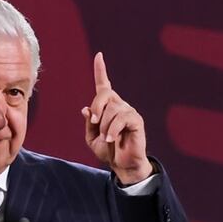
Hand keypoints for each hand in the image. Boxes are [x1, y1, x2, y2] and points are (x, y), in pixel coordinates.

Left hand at [82, 51, 152, 183]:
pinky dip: (113, 129)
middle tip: (95, 122)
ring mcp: (129, 111)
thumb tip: (86, 109)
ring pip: (112, 109)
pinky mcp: (136, 120)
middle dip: (96, 107)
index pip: (103, 85)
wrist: (122, 165)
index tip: (99, 56)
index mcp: (107, 107)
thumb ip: (89, 123)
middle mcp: (119, 105)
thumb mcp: (91, 138)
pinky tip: (111, 138)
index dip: (100, 70)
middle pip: (104, 94)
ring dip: (105, 125)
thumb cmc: (108, 151)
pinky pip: (122, 118)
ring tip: (107, 138)